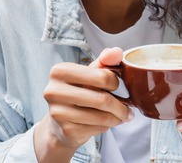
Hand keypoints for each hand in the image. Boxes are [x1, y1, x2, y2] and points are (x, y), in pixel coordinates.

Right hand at [34, 47, 133, 161]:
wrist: (59, 122)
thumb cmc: (77, 93)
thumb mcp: (89, 75)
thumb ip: (104, 62)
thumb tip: (117, 51)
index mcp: (59, 71)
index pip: (101, 76)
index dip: (115, 83)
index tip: (116, 87)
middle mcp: (54, 91)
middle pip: (102, 99)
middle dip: (121, 106)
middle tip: (127, 110)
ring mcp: (58, 112)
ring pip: (102, 117)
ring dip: (116, 118)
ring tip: (119, 117)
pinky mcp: (66, 130)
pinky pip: (97, 129)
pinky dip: (106, 127)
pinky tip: (104, 123)